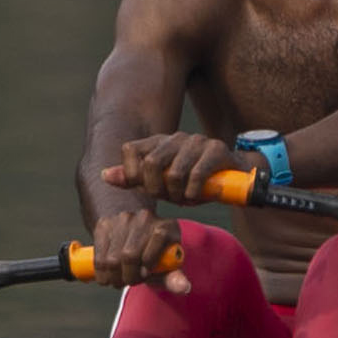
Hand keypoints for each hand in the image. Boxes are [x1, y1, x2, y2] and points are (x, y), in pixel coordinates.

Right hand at [87, 201, 178, 284]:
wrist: (136, 236)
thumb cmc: (156, 258)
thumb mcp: (167, 268)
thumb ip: (175, 278)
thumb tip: (184, 288)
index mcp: (167, 226)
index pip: (155, 244)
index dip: (147, 267)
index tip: (145, 276)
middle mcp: (145, 218)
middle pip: (129, 255)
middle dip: (128, 276)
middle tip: (129, 282)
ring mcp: (123, 219)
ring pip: (111, 259)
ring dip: (113, 277)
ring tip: (119, 281)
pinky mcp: (105, 224)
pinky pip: (98, 256)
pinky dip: (101, 273)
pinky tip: (107, 276)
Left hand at [101, 131, 249, 203]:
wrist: (234, 177)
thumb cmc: (192, 182)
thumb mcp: (160, 184)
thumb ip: (133, 180)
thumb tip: (103, 175)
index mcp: (158, 142)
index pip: (130, 150)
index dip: (132, 175)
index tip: (147, 190)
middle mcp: (175, 137)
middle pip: (150, 164)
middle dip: (156, 189)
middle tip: (168, 198)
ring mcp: (196, 141)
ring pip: (174, 172)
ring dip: (177, 194)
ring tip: (184, 199)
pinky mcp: (216, 149)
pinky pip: (196, 175)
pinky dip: (193, 192)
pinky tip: (196, 196)